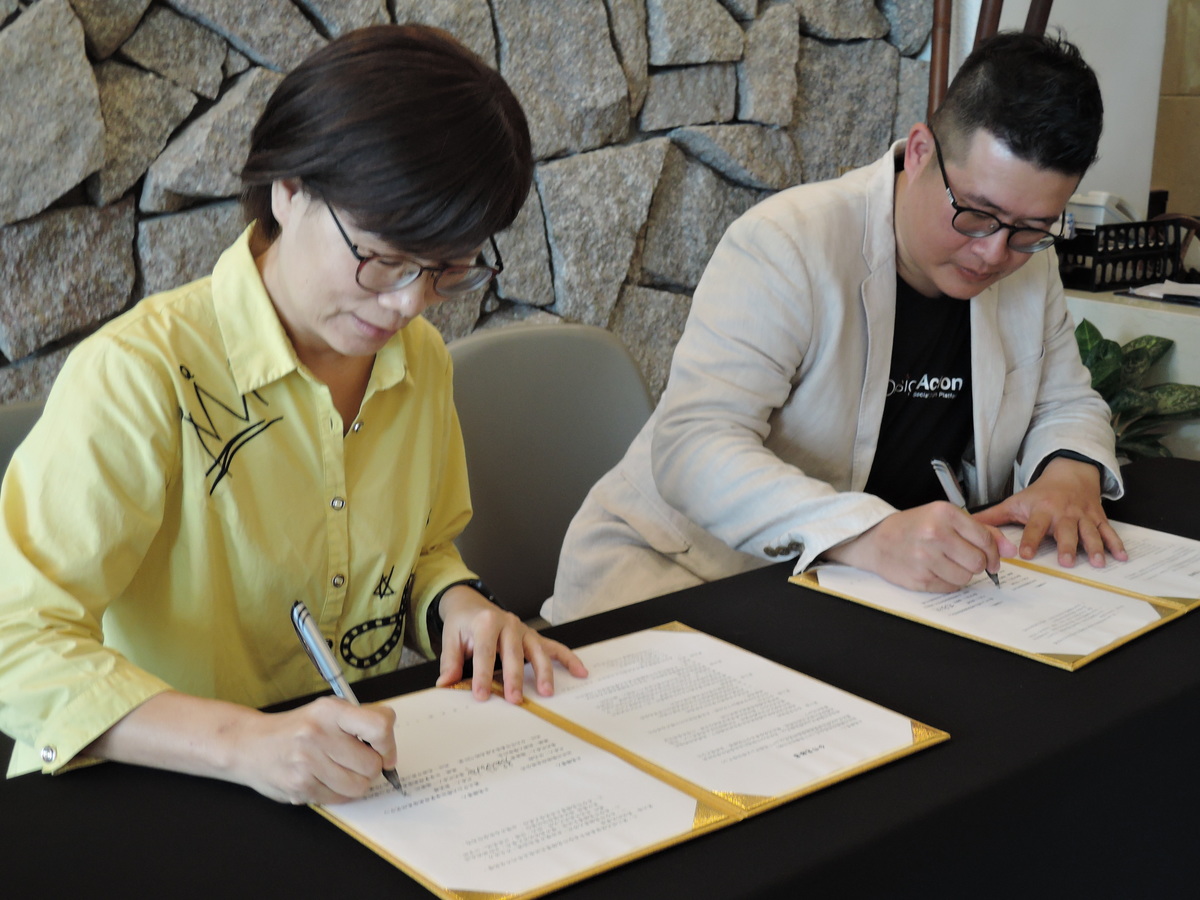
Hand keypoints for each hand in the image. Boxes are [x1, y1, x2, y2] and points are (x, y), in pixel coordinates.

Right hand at [230, 697, 398, 804]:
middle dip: (371, 767)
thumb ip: (360, 719)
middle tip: (356, 761)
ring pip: (359, 786)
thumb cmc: (297, 728)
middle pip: (372, 764)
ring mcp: (307, 763)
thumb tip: (389, 744)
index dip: (388, 743)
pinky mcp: (300, 787)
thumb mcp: (327, 710)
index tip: (385, 751)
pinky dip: (339, 793)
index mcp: (330, 711)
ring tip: (341, 771)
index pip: (379, 726)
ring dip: (356, 783)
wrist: (250, 745)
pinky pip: (340, 799)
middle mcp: (318, 734)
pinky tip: (325, 780)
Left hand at [435, 585, 587, 702]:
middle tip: (514, 699)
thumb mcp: (451, 639)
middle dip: (514, 677)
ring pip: (537, 651)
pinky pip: (554, 647)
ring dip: (543, 672)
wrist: (472, 605)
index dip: (482, 674)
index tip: (481, 695)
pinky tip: (580, 672)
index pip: (485, 652)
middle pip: (513, 653)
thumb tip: (445, 684)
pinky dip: (569, 659)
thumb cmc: (462, 624)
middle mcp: (508, 624)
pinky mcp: (534, 637)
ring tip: (546, 692)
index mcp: (486, 622)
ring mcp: (524, 630)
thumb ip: (450, 662)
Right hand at [822, 501, 1014, 591]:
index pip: (985, 538)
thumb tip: (1011, 551)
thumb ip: (981, 532)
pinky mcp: (919, 577)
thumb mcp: (945, 518)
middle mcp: (934, 534)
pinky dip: (948, 582)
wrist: (877, 539)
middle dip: (978, 565)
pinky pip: (950, 587)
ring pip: (966, 577)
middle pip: (978, 561)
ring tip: (947, 564)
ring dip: (962, 574)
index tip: (992, 559)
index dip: (993, 552)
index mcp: (944, 514)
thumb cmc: (914, 527)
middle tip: (966, 560)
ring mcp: (925, 557)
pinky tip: (935, 570)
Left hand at [974, 457, 1126, 567]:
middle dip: (1066, 545)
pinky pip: (1108, 531)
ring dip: (1094, 547)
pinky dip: (1116, 543)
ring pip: (1089, 532)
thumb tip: (966, 524)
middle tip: (1066, 562)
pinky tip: (1121, 557)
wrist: (1070, 473)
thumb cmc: (1039, 493)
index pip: (1034, 527)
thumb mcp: (1015, 502)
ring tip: (1097, 562)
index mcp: (1042, 510)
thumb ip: (992, 516)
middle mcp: (1063, 513)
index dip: (1030, 540)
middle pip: (1065, 531)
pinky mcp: (1097, 518)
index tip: (1025, 554)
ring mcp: (1083, 516)